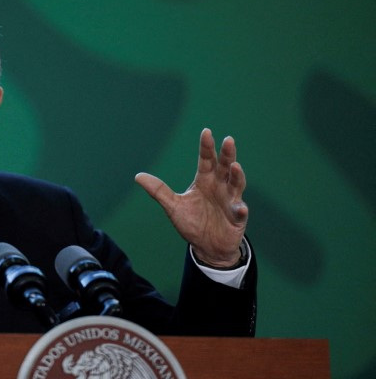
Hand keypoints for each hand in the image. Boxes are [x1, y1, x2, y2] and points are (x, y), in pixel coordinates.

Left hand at [135, 128, 247, 266]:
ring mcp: (231, 201)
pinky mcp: (238, 217)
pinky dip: (241, 209)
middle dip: (227, 154)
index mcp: (204, 181)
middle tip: (228, 140)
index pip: (206, 160)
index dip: (206, 147)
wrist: (207, 247)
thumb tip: (137, 176)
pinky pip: (240, 212)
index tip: (206, 132)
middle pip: (224, 167)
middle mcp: (220, 187)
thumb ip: (159, 191)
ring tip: (235, 166)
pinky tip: (241, 207)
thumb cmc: (192, 223)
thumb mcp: (173, 206)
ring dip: (237, 176)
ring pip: (236, 184)